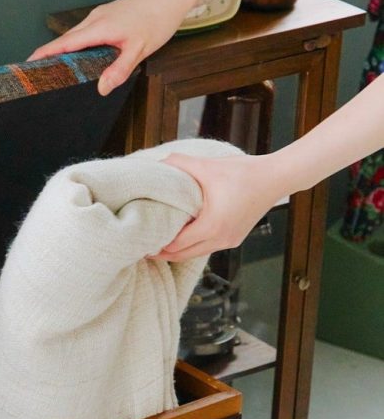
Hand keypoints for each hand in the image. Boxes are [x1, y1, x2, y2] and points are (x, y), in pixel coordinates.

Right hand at [27, 0, 190, 94]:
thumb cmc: (158, 18)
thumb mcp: (139, 49)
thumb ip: (119, 69)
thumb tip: (101, 89)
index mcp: (99, 27)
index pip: (64, 43)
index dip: (45, 53)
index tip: (29, 63)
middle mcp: (95, 19)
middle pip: (66, 39)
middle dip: (50, 54)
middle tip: (38, 73)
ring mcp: (101, 15)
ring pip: (76, 35)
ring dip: (63, 49)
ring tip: (54, 67)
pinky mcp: (108, 15)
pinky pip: (86, 31)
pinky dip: (77, 43)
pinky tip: (81, 55)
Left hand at [156, 152, 284, 261]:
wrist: (276, 178)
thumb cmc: (245, 172)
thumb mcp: (208, 166)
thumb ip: (181, 164)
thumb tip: (159, 162)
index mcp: (213, 226)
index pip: (177, 245)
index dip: (157, 246)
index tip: (141, 242)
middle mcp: (221, 239)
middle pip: (183, 256)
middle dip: (163, 253)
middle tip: (144, 247)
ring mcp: (229, 241)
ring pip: (195, 253)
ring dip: (177, 251)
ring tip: (159, 243)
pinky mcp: (234, 238)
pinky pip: (207, 247)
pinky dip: (192, 245)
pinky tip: (181, 236)